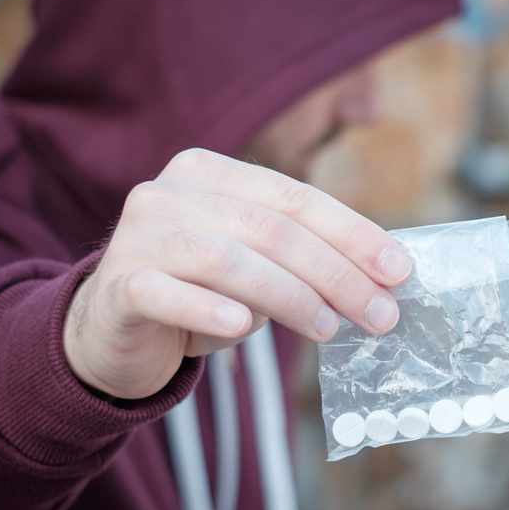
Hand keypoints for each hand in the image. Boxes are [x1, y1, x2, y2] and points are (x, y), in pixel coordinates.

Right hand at [62, 148, 411, 399]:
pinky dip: (208, 309)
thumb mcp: (255, 269)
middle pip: (271, 230)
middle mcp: (170, 193)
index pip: (296, 198)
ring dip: (291, 296)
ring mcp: (138, 236)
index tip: (400, 272)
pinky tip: (243, 328)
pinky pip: (166, 292)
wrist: (108, 336)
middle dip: (337, 274)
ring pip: (229, 259)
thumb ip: (303, 260)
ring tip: (330, 329)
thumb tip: (385, 278)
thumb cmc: (197, 297)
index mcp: (210, 173)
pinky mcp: (116, 286)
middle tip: (381, 316)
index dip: (354, 234)